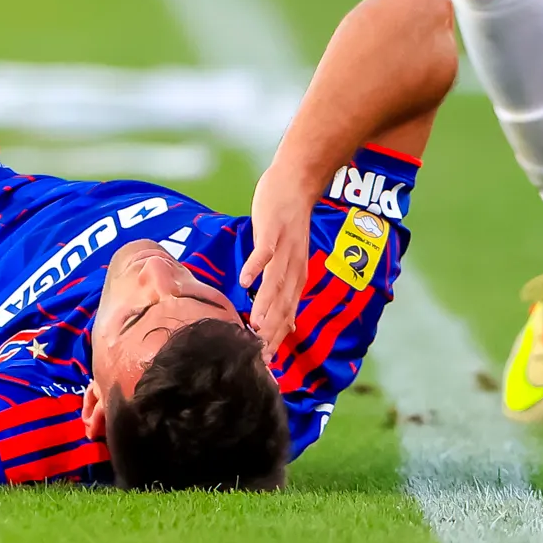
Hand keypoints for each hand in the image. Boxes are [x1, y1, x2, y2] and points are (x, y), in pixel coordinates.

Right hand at [235, 165, 314, 366]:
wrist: (298, 181)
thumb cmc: (288, 220)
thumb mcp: (292, 258)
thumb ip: (287, 288)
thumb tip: (288, 321)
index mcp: (296, 275)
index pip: (288, 312)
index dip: (279, 337)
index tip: (267, 362)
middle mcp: (293, 266)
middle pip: (283, 303)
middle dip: (273, 330)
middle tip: (261, 354)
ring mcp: (283, 248)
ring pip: (275, 282)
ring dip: (267, 304)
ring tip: (256, 325)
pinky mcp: (272, 230)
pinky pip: (264, 251)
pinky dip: (256, 266)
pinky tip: (244, 280)